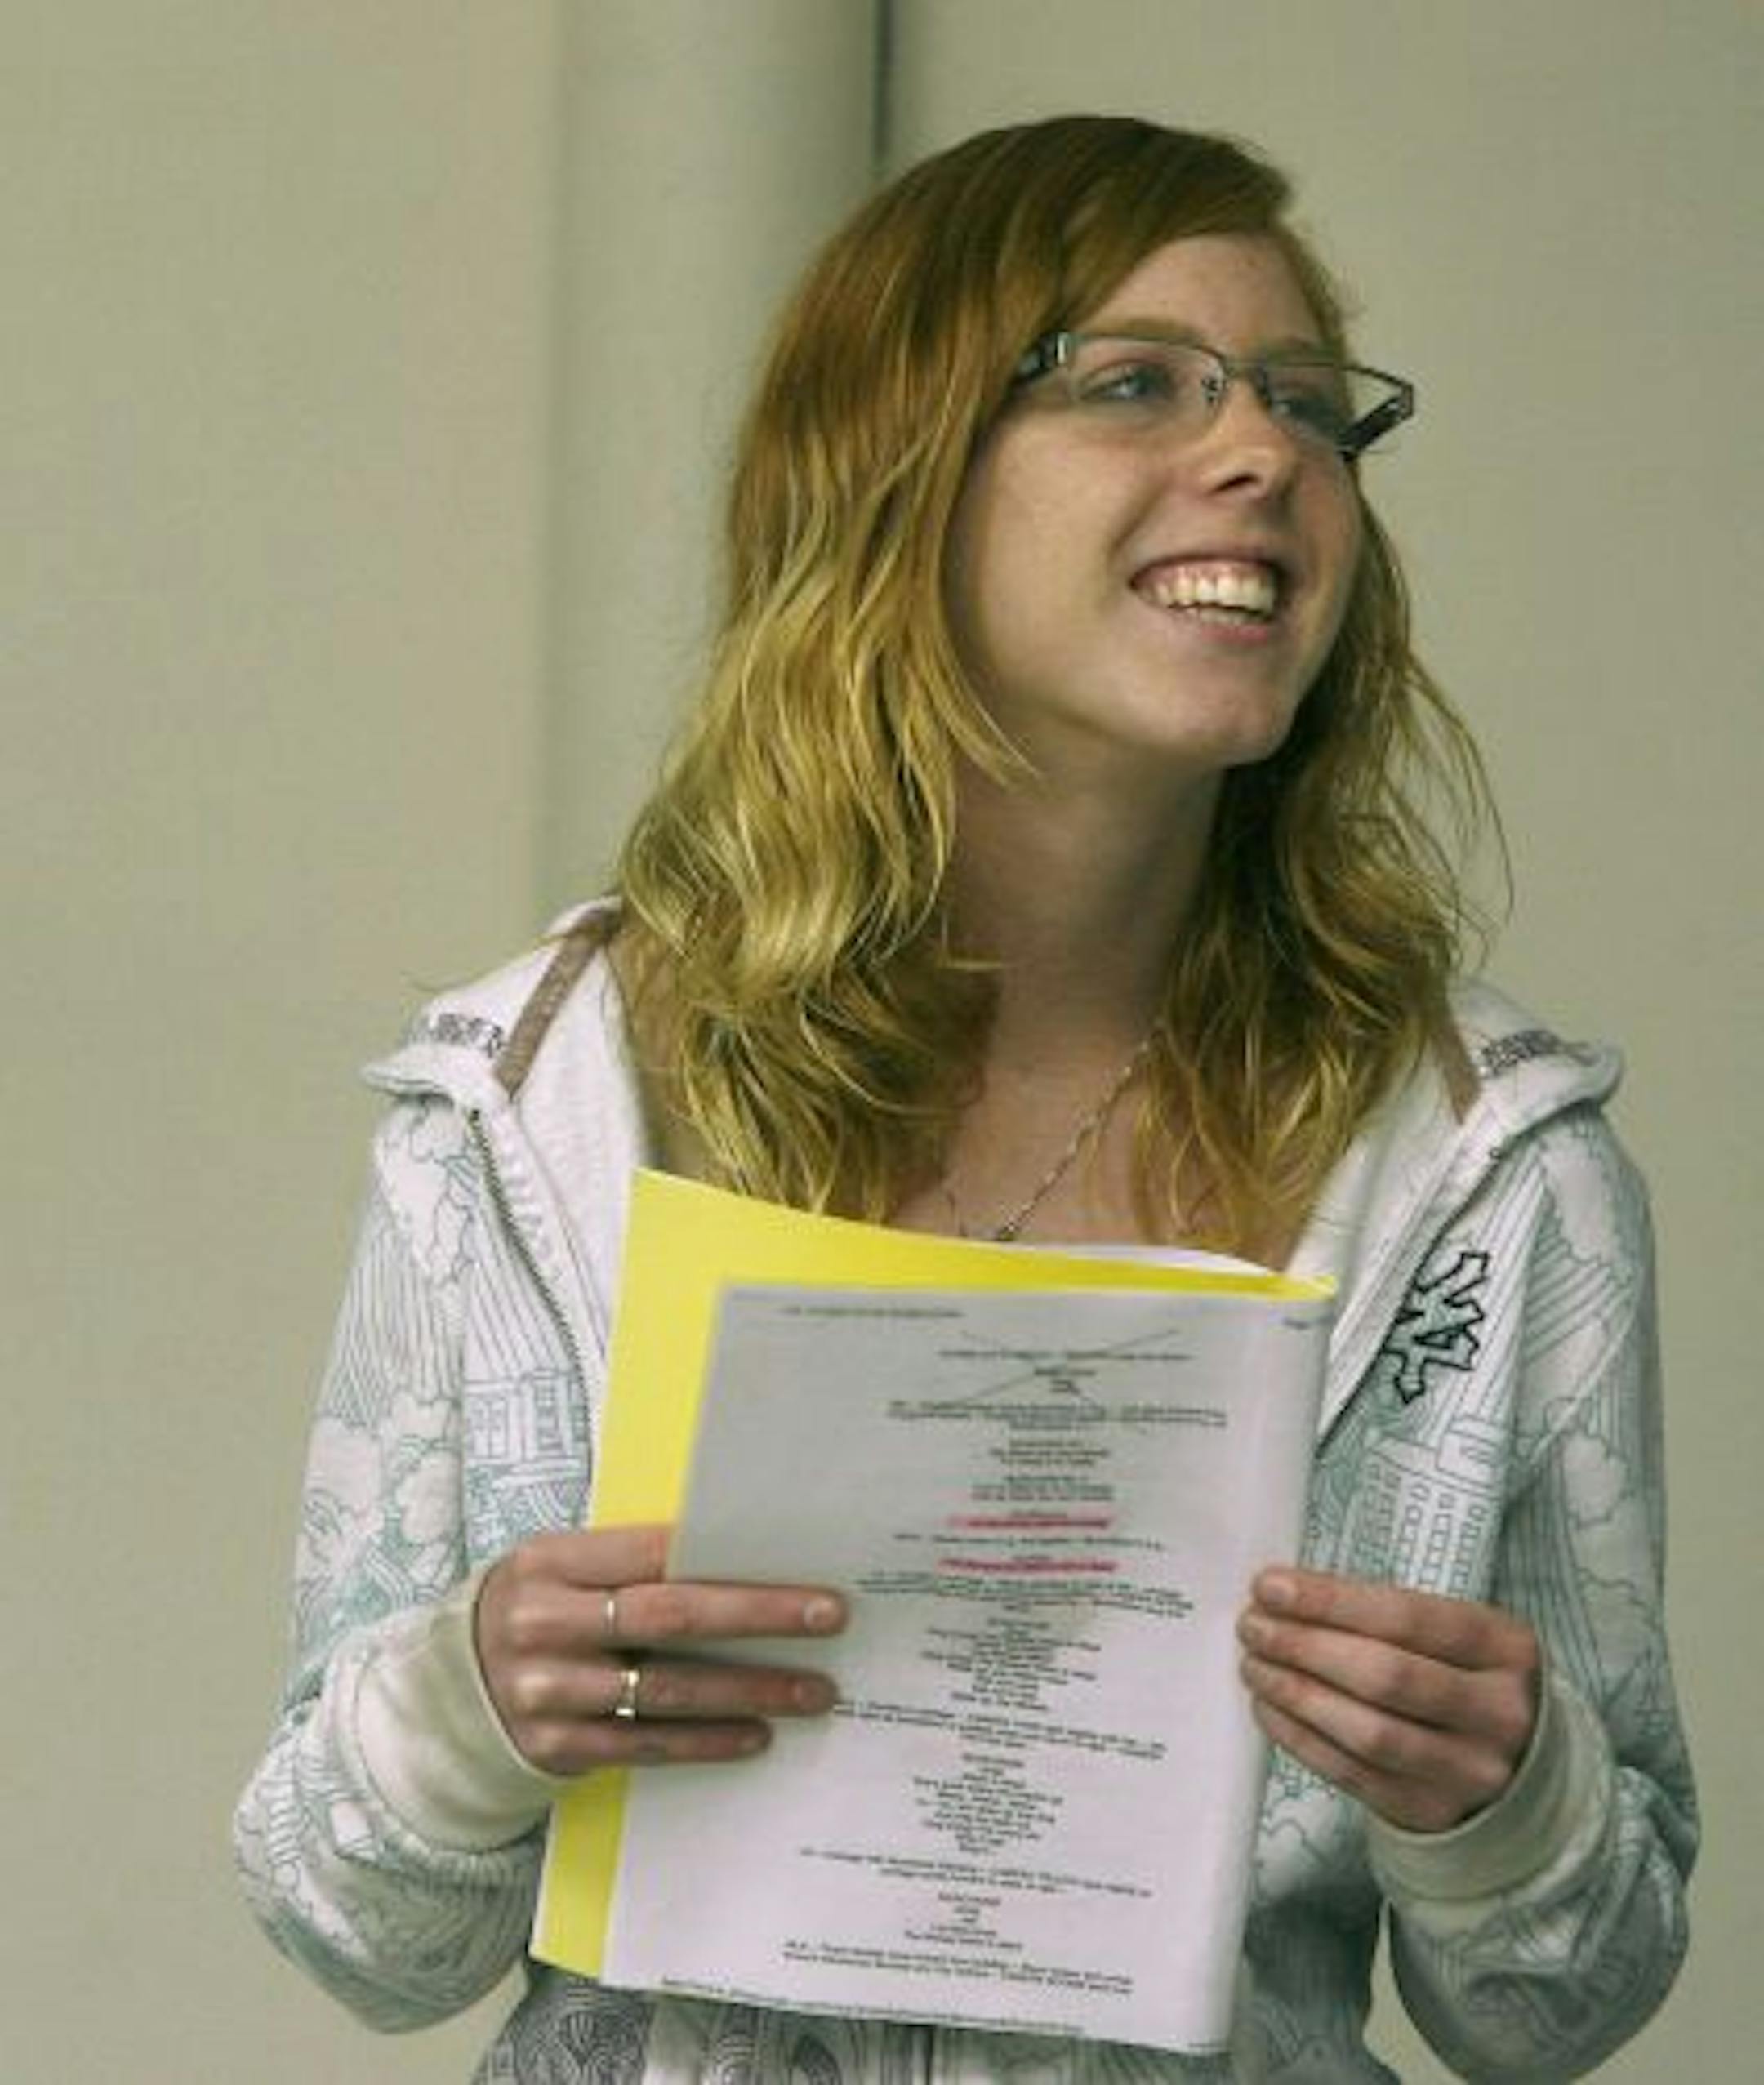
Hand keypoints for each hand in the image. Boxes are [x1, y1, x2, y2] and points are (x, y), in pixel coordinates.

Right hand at [474, 1523, 845, 1775]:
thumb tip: (742, 1561)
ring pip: (667, 1690)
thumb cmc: (537, 1611)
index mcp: (550, 1560)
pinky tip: (757, 1735)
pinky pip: (647, 1745)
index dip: (729, 1559)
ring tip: (813, 1690)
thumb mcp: (562, 1570)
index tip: (798, 1566)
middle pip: (671, 1616)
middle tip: (828, 1617)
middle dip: (759, 1615)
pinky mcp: (555, 1748)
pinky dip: (708, 1741)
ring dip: (750, 1690)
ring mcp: (546, 1691)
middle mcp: (544, 1622)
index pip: (653, 1552)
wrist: (449, 1692)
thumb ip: (630, 1564)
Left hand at [1237, 1567, 1540, 1833]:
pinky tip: (1268, 1707)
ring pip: (1368, 1732)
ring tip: (1254, 1664)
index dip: (1331, 1601)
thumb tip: (1283, 1596)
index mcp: (1506, 1648)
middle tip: (1252, 1626)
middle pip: (1386, 1676)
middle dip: (1305, 1646)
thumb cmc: (1463, 1677)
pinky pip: (1353, 1774)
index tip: (1269, 1586)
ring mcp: (1470, 1770)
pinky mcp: (1432, 1811)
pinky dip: (1301, 1738)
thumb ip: (1383, 1615)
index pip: (1408, 1616)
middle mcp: (1500, 1712)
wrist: (1516, 1767)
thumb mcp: (1452, 1635)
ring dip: (1297, 1693)